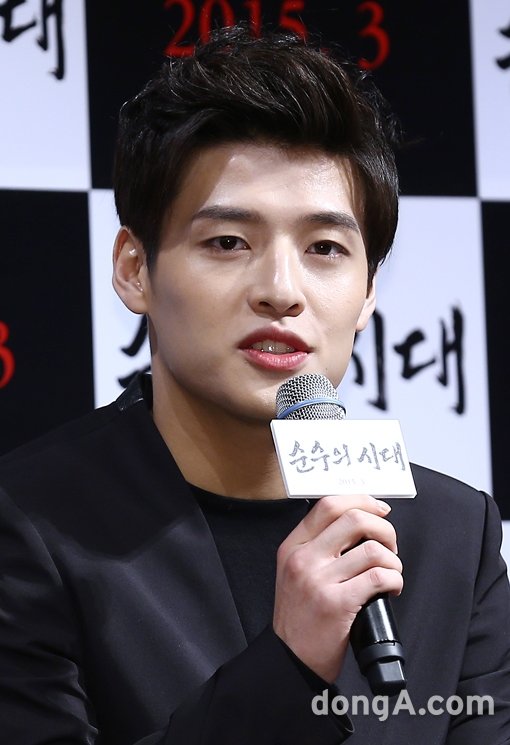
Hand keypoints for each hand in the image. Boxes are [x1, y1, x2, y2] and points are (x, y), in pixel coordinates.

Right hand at [273, 494, 402, 682]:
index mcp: (293, 546)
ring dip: (393, 560)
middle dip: (384, 528)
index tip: (379, 509)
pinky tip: (391, 588)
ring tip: (391, 573)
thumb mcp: (296, 571)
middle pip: (354, 519)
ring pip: (373, 549)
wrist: (290, 659)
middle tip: (390, 546)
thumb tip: (361, 523)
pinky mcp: (337, 603)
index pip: (328, 505)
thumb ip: (319, 546)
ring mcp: (318, 580)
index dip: (361, 501)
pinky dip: (395, 579)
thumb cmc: (300, 616)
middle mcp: (303, 559)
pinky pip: (379, 576)